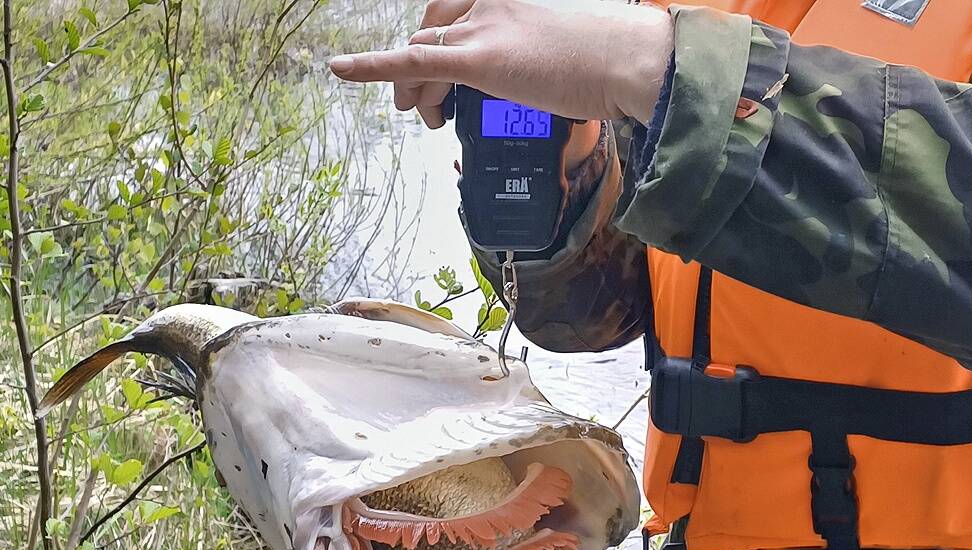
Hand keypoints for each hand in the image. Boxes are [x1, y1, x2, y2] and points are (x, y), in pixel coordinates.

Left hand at [328, 0, 673, 128]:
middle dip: (418, 71)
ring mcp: (482, 28)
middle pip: (429, 33)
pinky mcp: (479, 59)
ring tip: (419, 116)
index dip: (434, 46)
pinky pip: (411, 62)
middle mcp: (487, 5)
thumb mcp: (556, 49)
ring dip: (411, 88)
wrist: (629, 60)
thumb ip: (527, 57)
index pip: (448, 16)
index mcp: (504, 0)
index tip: (433, 70)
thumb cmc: (608, 58)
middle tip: (424, 105)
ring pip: (421, 54)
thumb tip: (523, 77)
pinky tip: (342, 70)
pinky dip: (372, 67)